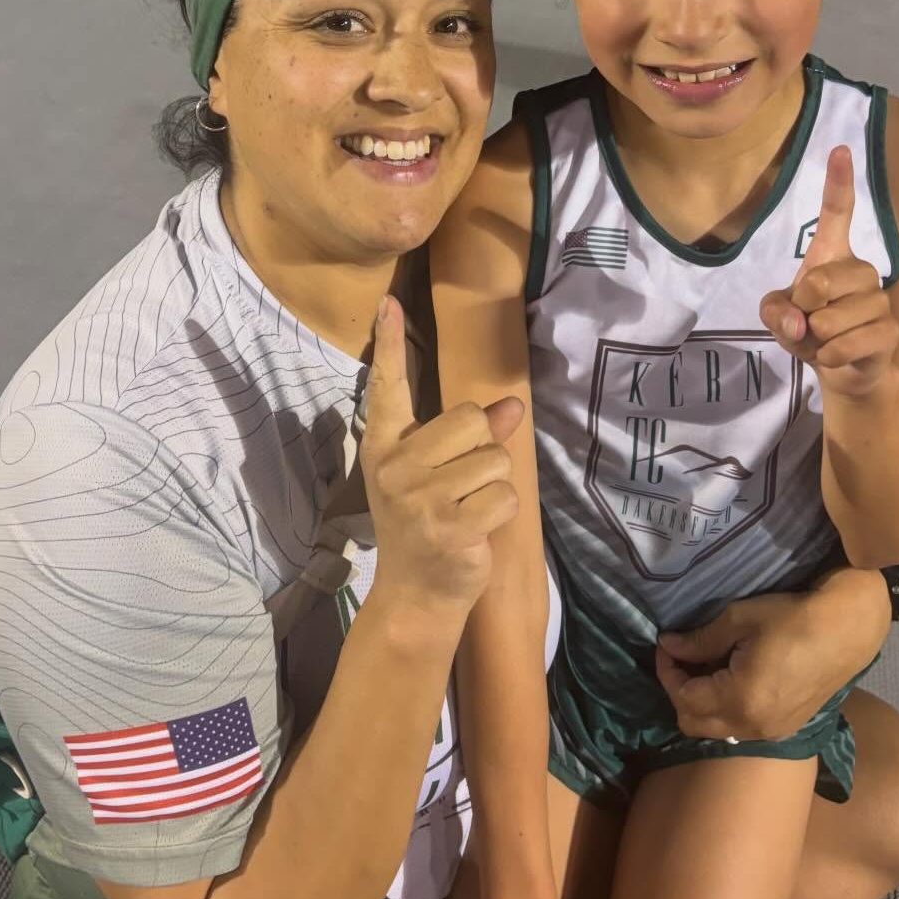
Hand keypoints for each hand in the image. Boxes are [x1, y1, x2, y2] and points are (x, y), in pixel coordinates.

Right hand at [362, 296, 522, 607]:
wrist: (415, 594)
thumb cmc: (428, 524)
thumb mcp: (436, 475)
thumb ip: (468, 437)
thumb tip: (513, 406)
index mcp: (385, 446)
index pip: (386, 386)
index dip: (387, 343)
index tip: (386, 303)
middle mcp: (394, 467)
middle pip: (469, 420)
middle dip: (482, 449)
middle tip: (460, 486)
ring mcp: (418, 498)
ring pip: (494, 459)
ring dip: (494, 486)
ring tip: (467, 511)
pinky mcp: (448, 527)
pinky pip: (504, 495)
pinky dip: (502, 513)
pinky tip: (476, 531)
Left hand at [654, 568, 889, 740]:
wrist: (848, 629)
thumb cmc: (793, 618)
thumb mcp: (738, 620)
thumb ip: (699, 640)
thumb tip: (668, 645)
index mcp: (739, 699)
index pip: (682, 697)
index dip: (667, 671)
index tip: (666, 645)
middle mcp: (753, 726)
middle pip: (693, 724)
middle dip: (679, 691)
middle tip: (682, 659)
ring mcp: (771, 732)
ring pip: (716, 731)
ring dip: (701, 705)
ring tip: (705, 669)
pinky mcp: (786, 729)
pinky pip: (739, 730)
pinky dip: (724, 711)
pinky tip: (730, 681)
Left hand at [759, 146, 898, 398]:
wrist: (842, 371)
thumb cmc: (810, 333)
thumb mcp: (779, 318)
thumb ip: (774, 311)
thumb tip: (798, 319)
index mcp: (833, 256)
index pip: (837, 213)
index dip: (838, 182)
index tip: (839, 148)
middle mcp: (861, 271)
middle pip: (823, 279)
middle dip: (803, 307)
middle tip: (806, 322)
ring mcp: (879, 300)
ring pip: (835, 316)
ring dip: (816, 337)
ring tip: (820, 342)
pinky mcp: (890, 331)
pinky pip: (852, 341)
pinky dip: (831, 354)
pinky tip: (831, 357)